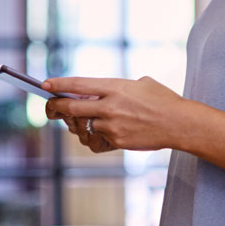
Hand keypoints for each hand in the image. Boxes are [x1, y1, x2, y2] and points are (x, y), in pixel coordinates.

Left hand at [42, 75, 183, 151]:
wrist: (179, 123)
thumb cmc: (163, 100)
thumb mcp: (141, 84)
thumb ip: (118, 88)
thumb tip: (101, 93)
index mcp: (115, 87)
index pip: (79, 84)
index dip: (59, 84)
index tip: (45, 84)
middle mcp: (110, 106)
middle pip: (72, 107)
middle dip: (56, 107)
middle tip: (50, 107)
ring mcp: (112, 125)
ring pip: (84, 125)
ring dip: (80, 122)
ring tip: (83, 118)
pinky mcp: (117, 141)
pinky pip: (97, 138)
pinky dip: (97, 134)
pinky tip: (103, 130)